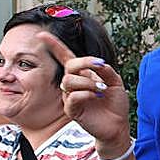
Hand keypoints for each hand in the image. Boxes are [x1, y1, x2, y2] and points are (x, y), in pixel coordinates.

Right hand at [36, 32, 130, 152]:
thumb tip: (97, 64)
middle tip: (100, 66)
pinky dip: (85, 93)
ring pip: (69, 81)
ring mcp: (71, 97)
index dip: (54, 45)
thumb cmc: (115, 104)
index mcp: (83, 74)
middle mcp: (74, 84)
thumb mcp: (115, 82)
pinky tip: (95, 96)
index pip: (65, 57)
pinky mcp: (71, 110)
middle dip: (84, 62)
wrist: (117, 125)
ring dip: (88, 81)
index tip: (42, 34)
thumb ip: (106, 71)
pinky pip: (72, 97)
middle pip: (69, 65)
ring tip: (101, 89)